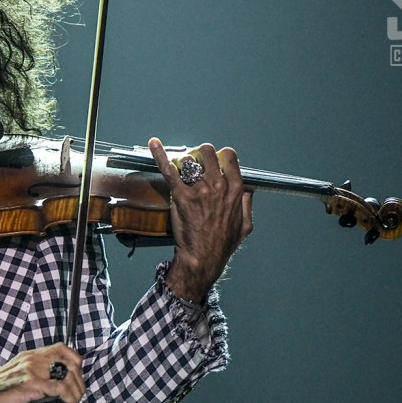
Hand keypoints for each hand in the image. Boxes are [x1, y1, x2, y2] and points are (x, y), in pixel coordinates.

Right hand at [0, 343, 83, 402]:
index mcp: (30, 356)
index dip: (75, 362)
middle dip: (79, 383)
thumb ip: (41, 381)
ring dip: (76, 393)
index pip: (62, 348)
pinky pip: (60, 389)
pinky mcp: (32, 384)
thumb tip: (60, 390)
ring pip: (69, 376)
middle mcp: (33, 359)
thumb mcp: (23, 382)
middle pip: (70, 363)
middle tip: (75, 398)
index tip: (76, 379)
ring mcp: (32, 370)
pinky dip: (69, 400)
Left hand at [149, 137, 253, 302]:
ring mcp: (198, 190)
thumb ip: (246, 203)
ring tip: (180, 168)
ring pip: (188, 159)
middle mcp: (218, 185)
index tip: (214, 161)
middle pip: (207, 151)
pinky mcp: (180, 196)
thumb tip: (248, 189)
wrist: (203, 258)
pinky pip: (169, 169)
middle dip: (200, 153)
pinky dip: (160, 155)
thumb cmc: (223, 244)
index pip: (228, 156)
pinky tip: (154, 144)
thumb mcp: (246, 224)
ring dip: (182, 161)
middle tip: (195, 162)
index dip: (220, 155)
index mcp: (235, 189)